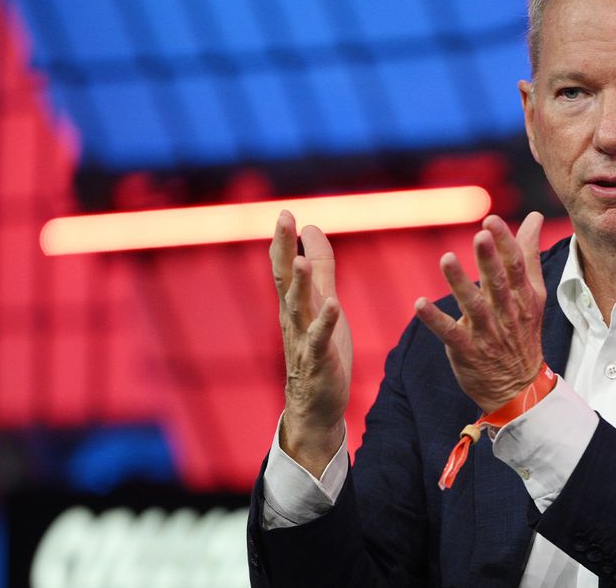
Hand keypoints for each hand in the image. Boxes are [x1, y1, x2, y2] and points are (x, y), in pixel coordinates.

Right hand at [270, 210, 352, 474]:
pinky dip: (324, 322)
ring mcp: (303, 340)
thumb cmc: (319, 349)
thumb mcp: (323, 300)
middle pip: (285, 280)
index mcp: (294, 303)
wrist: (316, 404)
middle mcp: (293, 318)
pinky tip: (332, 304)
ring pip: (298, 308)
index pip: (284, 267)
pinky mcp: (319, 361)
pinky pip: (320, 340)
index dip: (283, 240)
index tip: (284, 211)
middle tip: (283, 219)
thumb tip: (310, 228)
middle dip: (283, 248)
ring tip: (297, 259)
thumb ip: (319, 266)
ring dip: (297, 283)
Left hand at [415, 212, 545, 413]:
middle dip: (489, 259)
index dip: (505, 242)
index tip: (491, 220)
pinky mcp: (467, 350)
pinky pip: (449, 333)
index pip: (516, 265)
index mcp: (523, 296)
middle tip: (480, 235)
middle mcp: (507, 312)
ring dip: (460, 283)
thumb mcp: (534, 293)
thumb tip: (534, 216)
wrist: (520, 387)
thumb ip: (529, 253)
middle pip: (498, 283)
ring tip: (447, 259)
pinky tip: (419, 304)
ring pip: (474, 305)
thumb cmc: (523, 331)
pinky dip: (435, 319)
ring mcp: (486, 333)